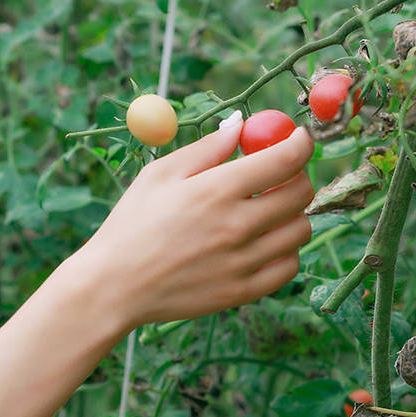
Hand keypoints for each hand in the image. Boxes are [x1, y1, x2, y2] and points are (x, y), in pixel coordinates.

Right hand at [79, 111, 315, 329]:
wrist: (114, 286)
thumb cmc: (132, 224)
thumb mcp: (160, 175)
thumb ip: (207, 148)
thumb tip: (239, 125)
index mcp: (217, 190)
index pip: (285, 159)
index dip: (301, 142)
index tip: (299, 138)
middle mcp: (237, 226)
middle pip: (301, 193)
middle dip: (298, 175)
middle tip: (280, 176)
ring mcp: (243, 262)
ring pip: (300, 230)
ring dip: (293, 214)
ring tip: (267, 211)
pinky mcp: (243, 291)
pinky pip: (288, 267)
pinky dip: (285, 251)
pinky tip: (263, 243)